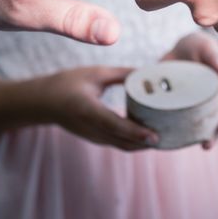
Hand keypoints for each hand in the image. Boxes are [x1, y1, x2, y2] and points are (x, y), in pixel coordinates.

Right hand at [39, 66, 157, 150]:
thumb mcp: (95, 73)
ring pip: (124, 146)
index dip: (135, 131)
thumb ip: (121, 74)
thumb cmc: (68, 84)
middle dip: (148, 142)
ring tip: (168, 135)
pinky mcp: (97, 139)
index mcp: (87, 110)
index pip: (114, 125)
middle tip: (174, 134)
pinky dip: (136, 142)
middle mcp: (91, 129)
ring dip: (144, 145)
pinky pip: (121, 144)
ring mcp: (94, 137)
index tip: (155, 136)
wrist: (43, 103)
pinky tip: (151, 133)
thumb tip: (148, 72)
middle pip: (124, 142)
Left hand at [161, 31, 217, 144]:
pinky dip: (173, 133)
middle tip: (207, 146)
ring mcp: (192, 109)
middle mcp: (208, 103)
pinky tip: (163, 138)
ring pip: (196, 128)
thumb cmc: (197, 47)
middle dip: (214, 136)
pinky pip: (176, 124)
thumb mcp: (206, 47)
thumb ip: (213, 57)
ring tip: (184, 146)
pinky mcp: (175, 110)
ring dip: (193, 139)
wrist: (179, 51)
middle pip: (215, 123)